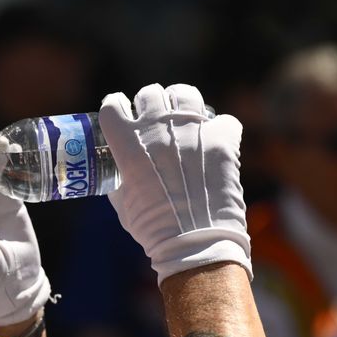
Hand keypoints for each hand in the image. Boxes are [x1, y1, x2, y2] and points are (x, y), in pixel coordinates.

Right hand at [99, 84, 250, 284]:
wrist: (195, 243)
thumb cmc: (153, 228)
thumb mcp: (122, 202)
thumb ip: (119, 177)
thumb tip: (119, 170)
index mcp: (127, 143)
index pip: (112, 105)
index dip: (115, 105)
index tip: (120, 110)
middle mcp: (158, 129)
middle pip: (149, 93)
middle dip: (150, 103)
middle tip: (156, 118)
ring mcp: (192, 130)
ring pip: (185, 93)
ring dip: (182, 103)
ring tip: (186, 118)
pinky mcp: (222, 139)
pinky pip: (224, 121)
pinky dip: (221, 130)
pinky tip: (216, 142)